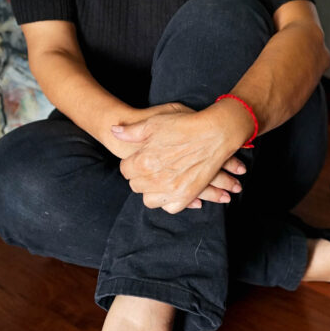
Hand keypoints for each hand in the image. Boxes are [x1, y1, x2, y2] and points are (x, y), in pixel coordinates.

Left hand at [111, 106, 247, 213]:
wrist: (216, 133)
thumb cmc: (184, 125)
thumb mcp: (155, 123)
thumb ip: (132, 131)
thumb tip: (114, 131)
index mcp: (143, 161)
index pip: (125, 170)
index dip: (131, 163)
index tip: (139, 158)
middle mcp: (155, 178)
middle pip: (136, 185)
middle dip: (141, 176)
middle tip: (151, 166)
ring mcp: (171, 189)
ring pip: (149, 200)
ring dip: (152, 191)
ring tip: (159, 179)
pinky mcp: (186, 196)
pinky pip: (169, 207)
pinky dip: (169, 201)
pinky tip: (170, 190)